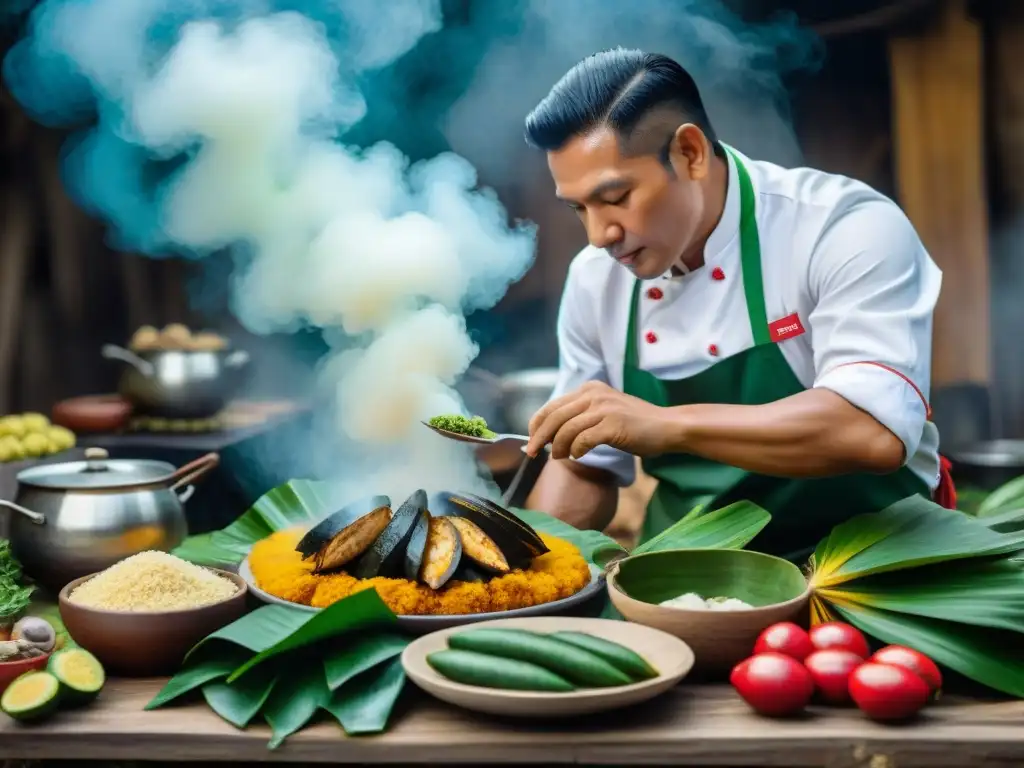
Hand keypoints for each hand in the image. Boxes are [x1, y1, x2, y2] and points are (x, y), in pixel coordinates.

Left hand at [525, 381, 681, 459]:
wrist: (668, 426)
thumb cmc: (636, 424)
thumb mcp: (604, 412)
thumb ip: (580, 418)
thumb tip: (551, 436)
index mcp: (589, 389)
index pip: (552, 406)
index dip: (536, 424)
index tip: (531, 440)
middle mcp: (593, 394)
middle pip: (554, 417)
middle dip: (539, 437)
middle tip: (532, 453)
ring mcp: (603, 408)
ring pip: (566, 429)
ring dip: (558, 447)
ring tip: (560, 457)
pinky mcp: (612, 424)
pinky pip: (583, 440)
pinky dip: (576, 450)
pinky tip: (578, 455)